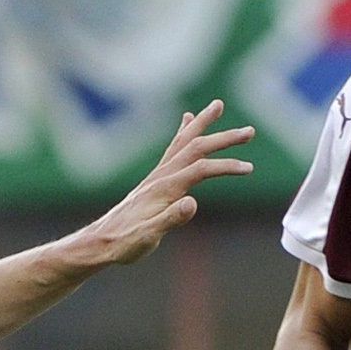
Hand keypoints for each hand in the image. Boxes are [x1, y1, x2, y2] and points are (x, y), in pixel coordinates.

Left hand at [88, 101, 255, 262]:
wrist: (99, 243)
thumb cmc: (124, 244)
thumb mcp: (147, 238)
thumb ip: (169, 220)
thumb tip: (192, 203)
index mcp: (163, 189)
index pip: (199, 170)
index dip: (225, 167)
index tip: (249, 168)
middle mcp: (160, 176)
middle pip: (195, 148)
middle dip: (224, 139)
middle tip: (250, 131)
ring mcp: (156, 176)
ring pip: (183, 143)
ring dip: (203, 124)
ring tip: (218, 105)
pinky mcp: (154, 180)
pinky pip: (173, 149)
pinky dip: (183, 132)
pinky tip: (187, 120)